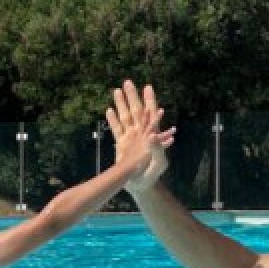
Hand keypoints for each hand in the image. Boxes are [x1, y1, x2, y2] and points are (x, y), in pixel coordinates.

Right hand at [106, 80, 174, 194]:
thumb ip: (158, 150)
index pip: (150, 115)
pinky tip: (109, 110)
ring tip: (116, 90)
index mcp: (151, 136)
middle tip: (127, 82)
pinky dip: (113, 120)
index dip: (149, 101)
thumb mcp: (159, 164)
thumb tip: (153, 136)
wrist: (140, 185)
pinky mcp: (122, 144)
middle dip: (132, 97)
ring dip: (121, 104)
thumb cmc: (152, 175)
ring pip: (125, 117)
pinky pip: (116, 129)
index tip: (147, 87)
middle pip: (136, 111)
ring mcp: (130, 138)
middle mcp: (140, 134)